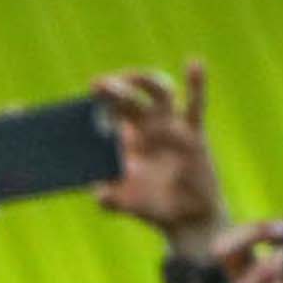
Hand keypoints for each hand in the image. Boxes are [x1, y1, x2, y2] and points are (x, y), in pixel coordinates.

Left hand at [90, 60, 224, 245]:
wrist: (186, 219)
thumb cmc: (151, 207)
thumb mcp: (127, 205)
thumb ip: (111, 199)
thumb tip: (99, 192)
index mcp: (124, 138)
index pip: (107, 113)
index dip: (96, 105)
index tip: (85, 101)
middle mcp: (145, 126)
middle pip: (128, 96)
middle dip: (113, 88)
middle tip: (99, 85)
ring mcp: (170, 126)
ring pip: (159, 92)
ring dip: (145, 79)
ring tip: (132, 78)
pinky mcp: (194, 132)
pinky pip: (196, 104)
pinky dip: (197, 83)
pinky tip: (194, 64)